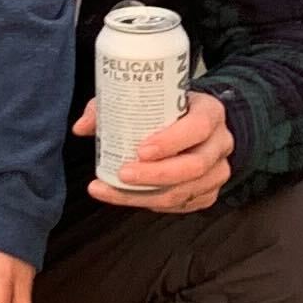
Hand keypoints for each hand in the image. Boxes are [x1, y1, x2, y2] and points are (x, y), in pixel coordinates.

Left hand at [79, 88, 232, 214]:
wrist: (201, 125)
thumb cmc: (172, 110)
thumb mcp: (150, 97)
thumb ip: (113, 106)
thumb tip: (82, 127)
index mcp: (210, 113)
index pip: (198, 127)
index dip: (171, 141)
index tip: (140, 150)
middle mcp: (220, 143)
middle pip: (194, 166)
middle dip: (154, 175)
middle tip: (122, 174)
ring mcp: (218, 171)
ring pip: (186, 191)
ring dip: (147, 196)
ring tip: (113, 190)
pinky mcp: (210, 192)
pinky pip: (183, 205)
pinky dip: (153, 204)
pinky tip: (130, 197)